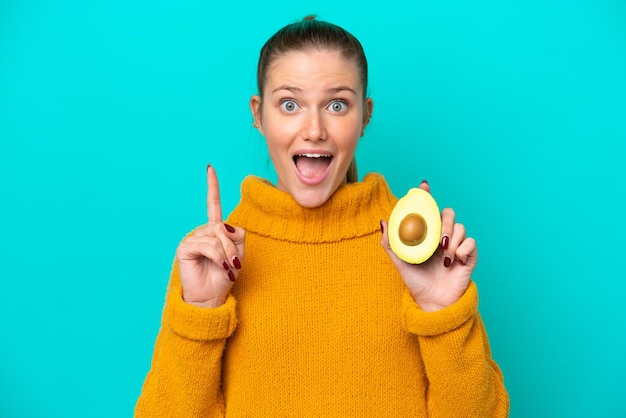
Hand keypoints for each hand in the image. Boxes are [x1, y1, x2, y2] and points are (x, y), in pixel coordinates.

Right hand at [175, 165, 244, 307]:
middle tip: (234, 265)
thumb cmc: (224, 277)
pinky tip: (218, 266)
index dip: (212, 187)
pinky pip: (207, 245)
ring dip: (226, 254)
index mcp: (214, 230)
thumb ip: (237, 235)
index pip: (213, 205)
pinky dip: (217, 256)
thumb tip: (222, 225)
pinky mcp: (185, 248)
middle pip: (223, 227)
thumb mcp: (238, 254)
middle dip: (232, 247)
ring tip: (227, 269)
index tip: (209, 168)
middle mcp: (202, 232)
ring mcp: (192, 238)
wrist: (211, 298)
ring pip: (217, 237)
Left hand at [380, 182, 475, 311]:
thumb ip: (390, 243)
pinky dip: (463, 249)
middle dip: (444, 222)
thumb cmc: (416, 282)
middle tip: (438, 240)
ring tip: (444, 257)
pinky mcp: (469, 256)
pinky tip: (454, 261)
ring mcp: (456, 245)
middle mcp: (441, 236)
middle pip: (448, 213)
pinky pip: (471, 243)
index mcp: (426, 234)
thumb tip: (383, 221)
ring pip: (461, 227)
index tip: (423, 186)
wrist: (432, 302)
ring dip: (452, 240)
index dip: (427, 195)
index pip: (428, 209)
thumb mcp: (399, 262)